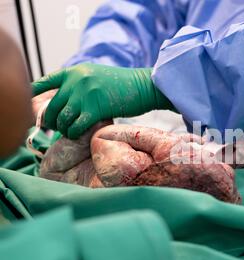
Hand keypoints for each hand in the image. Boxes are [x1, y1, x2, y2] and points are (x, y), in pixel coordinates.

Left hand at [32, 63, 173, 139]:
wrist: (144, 86)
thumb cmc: (123, 85)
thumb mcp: (95, 76)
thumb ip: (78, 84)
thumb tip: (62, 101)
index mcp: (75, 72)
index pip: (45, 82)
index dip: (33, 94)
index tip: (30, 106)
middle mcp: (77, 81)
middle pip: (52, 106)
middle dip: (51, 121)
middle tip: (57, 128)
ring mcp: (86, 94)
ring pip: (63, 118)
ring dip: (64, 129)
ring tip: (70, 132)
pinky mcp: (96, 109)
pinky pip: (76, 126)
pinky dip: (74, 133)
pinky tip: (78, 135)